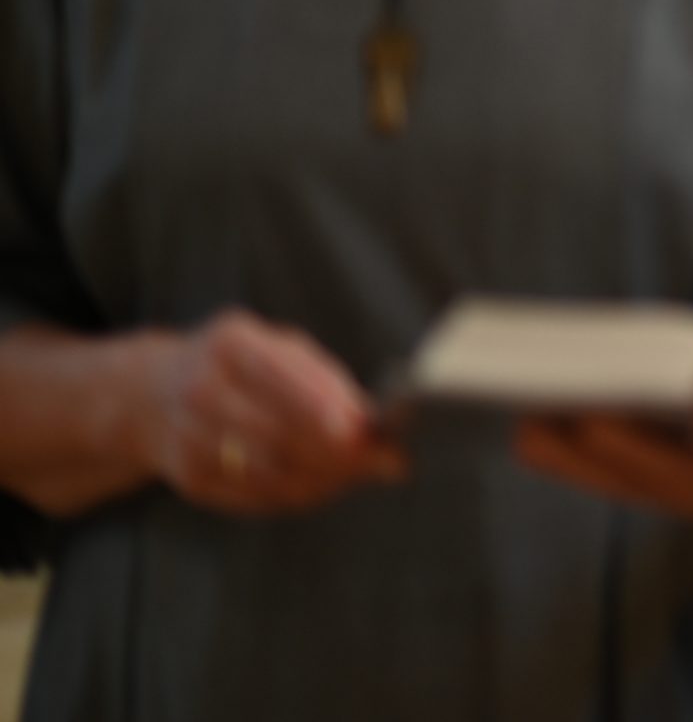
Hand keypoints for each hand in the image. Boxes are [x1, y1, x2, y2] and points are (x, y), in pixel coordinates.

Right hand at [144, 311, 405, 514]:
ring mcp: (189, 439)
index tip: (358, 431)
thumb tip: (373, 424)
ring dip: (327, 478)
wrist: (153, 394)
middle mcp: (201, 391)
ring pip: (272, 473)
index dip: (319, 407)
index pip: (276, 376)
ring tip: (363, 472)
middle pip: (277, 433)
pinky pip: (257, 497)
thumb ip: (328, 382)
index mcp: (230, 345)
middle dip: (339, 452)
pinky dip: (301, 494)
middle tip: (388, 461)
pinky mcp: (190, 480)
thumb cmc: (240, 366)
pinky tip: (326, 483)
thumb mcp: (281, 351)